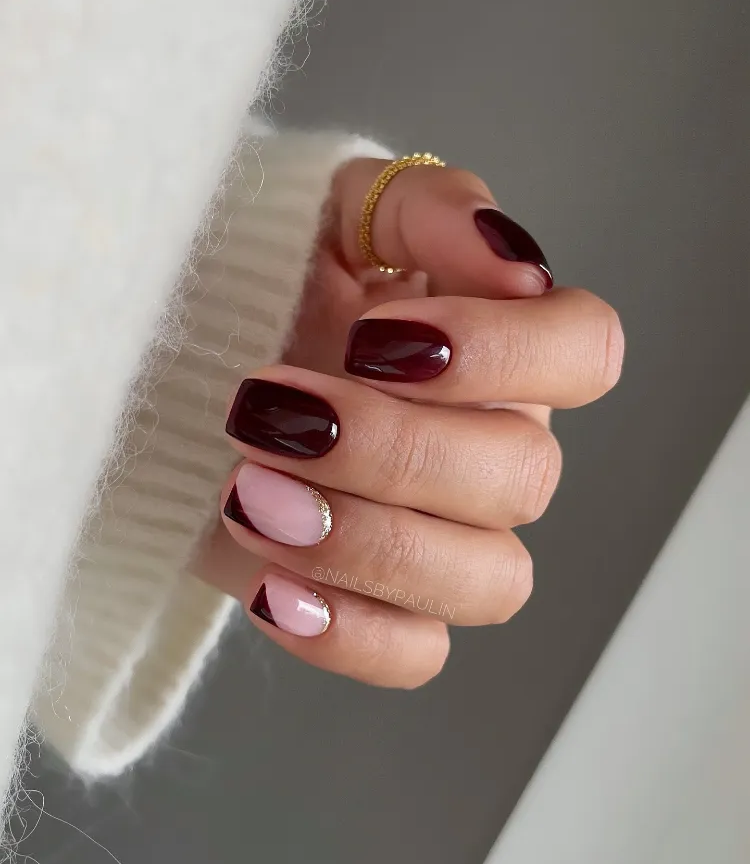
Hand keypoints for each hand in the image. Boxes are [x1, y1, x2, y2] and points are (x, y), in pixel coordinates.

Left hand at [194, 160, 623, 686]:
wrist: (181, 361)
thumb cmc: (269, 275)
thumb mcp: (335, 209)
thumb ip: (429, 210)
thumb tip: (514, 263)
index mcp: (499, 346)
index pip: (586, 350)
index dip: (502, 354)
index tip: (373, 338)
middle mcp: (491, 444)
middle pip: (524, 477)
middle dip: (393, 449)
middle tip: (270, 411)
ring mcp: (445, 535)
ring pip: (486, 582)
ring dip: (366, 543)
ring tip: (249, 494)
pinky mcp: (380, 602)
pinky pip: (416, 655)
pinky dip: (348, 633)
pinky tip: (270, 584)